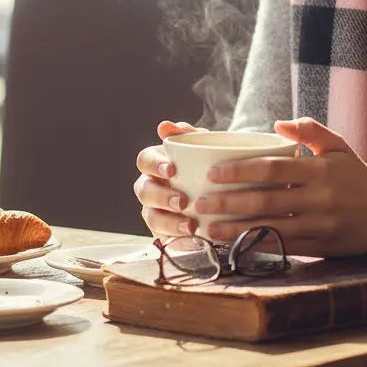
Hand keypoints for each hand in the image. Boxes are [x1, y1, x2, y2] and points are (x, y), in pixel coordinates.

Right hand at [133, 120, 206, 237]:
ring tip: (191, 225)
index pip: (145, 160)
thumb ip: (187, 135)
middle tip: (183, 201)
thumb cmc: (207, 163)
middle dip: (162, 197)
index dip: (155, 165)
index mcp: (155, 163)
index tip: (172, 170)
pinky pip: (164, 239)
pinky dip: (178, 240)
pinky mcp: (163, 233)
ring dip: (169, 222)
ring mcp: (154, 211)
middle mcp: (150, 187)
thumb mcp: (202, 146)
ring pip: (151, 217)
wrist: (223, 189)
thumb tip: (165, 126)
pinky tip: (194, 240)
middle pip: (144, 191)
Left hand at [194, 117, 366, 257]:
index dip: (241, 171)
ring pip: (271, 228)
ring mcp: (319, 225)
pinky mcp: (319, 247)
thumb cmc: (354, 176)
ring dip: (236, 230)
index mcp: (320, 170)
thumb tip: (278, 124)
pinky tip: (235, 246)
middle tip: (200, 202)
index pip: (273, 169)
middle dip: (229, 202)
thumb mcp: (339, 146)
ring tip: (209, 228)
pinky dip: (257, 247)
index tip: (214, 173)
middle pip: (266, 200)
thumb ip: (310, 131)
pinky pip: (283, 248)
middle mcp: (319, 198)